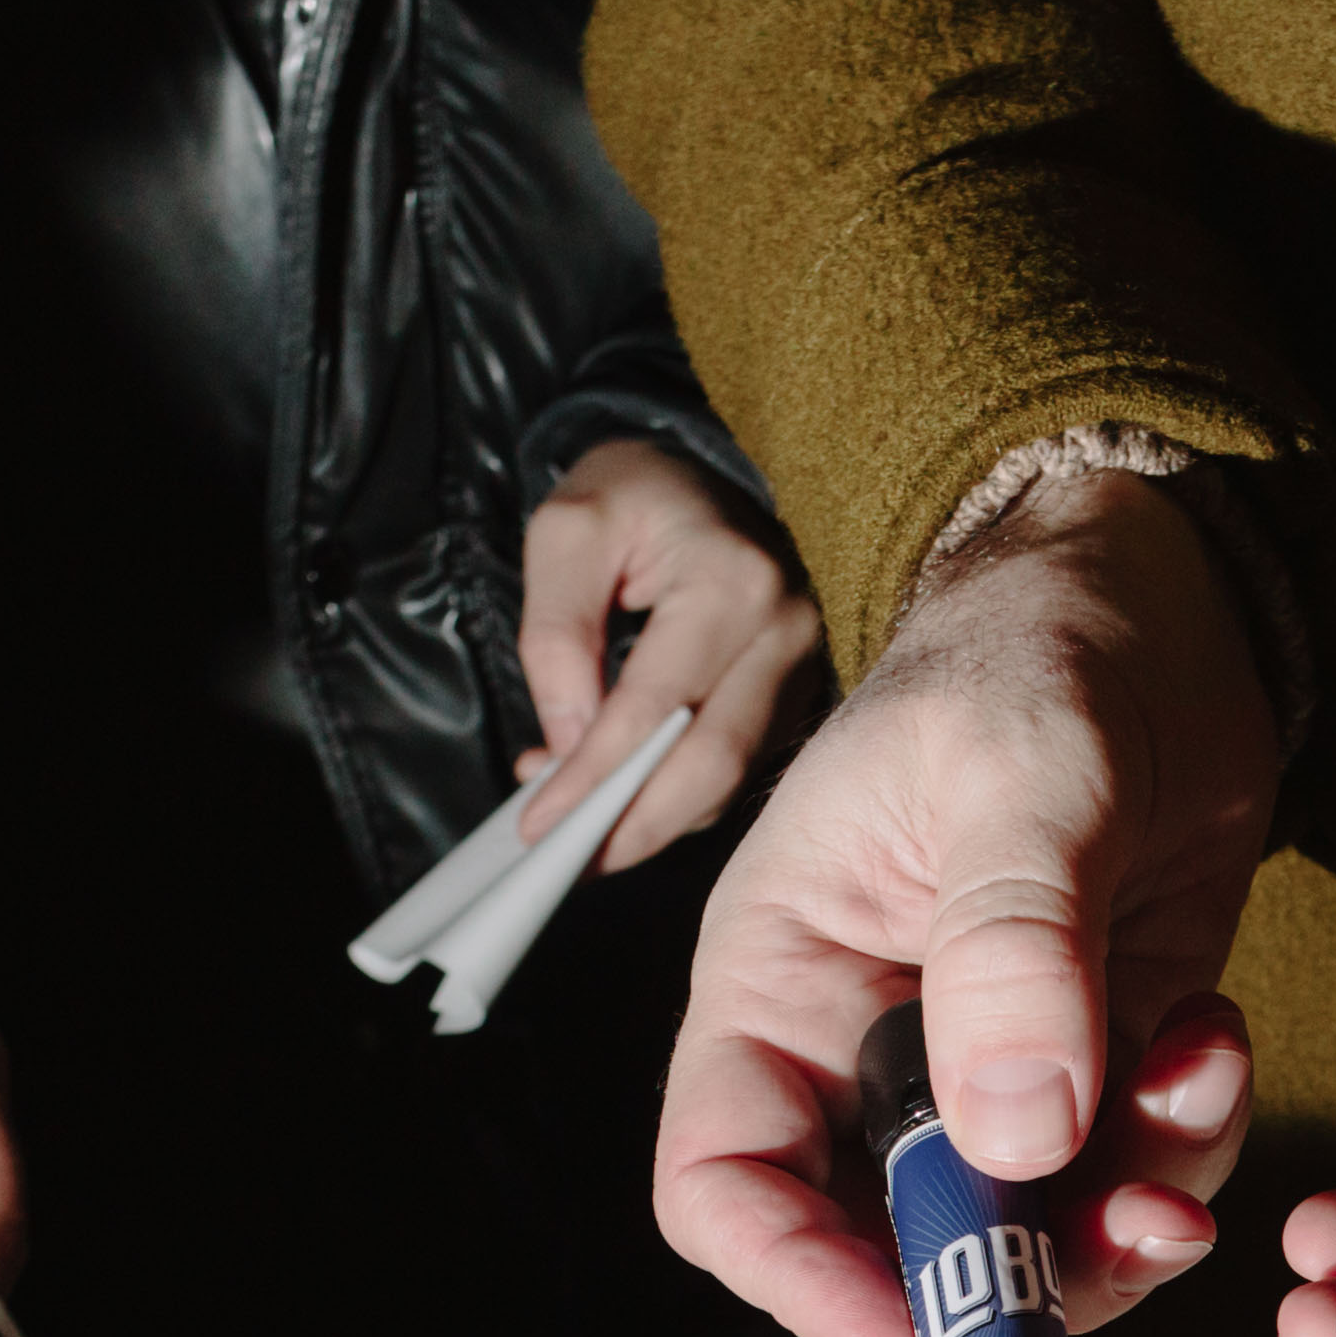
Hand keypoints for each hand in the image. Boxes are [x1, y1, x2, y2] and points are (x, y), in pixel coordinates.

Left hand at [512, 438, 825, 869]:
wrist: (696, 478)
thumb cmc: (627, 496)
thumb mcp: (565, 533)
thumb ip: (557, 637)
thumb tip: (569, 747)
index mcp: (732, 579)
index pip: (657, 707)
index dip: (595, 777)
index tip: (537, 824)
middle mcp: (784, 631)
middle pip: (712, 766)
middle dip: (632, 827)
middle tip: (563, 858)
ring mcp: (798, 669)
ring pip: (728, 782)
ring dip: (650, 822)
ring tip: (577, 825)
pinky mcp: (791, 698)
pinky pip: (734, 772)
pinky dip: (674, 803)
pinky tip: (619, 797)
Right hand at [653, 466, 1274, 1336]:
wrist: (1163, 605)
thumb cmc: (1037, 645)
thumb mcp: (1020, 764)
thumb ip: (1015, 940)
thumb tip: (1016, 1129)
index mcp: (779, 981)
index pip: (726, 1182)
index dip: (804, 1283)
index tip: (926, 1325)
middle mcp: (867, 1050)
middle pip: (897, 1247)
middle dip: (1022, 1271)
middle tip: (1137, 1232)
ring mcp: (990, 1071)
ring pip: (1038, 1234)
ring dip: (1135, 1207)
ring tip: (1200, 1075)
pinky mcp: (1096, 1069)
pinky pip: (1135, 1174)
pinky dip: (1192, 1140)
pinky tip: (1216, 1035)